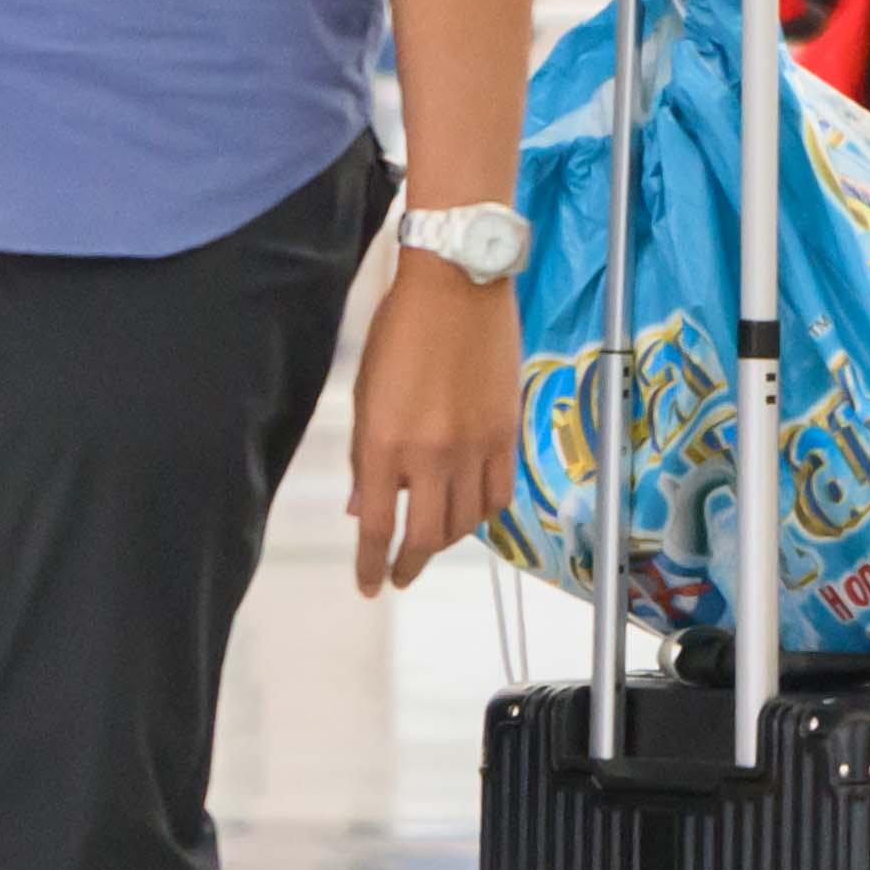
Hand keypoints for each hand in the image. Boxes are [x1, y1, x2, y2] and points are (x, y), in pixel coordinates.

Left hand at [344, 251, 504, 594]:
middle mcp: (432, 453)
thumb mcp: (366, 394)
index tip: (368, 585)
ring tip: (432, 540)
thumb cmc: (401, 331)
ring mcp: (475, 446)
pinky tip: (470, 511)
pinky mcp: (506, 433)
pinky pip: (499, 494)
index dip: (371, 564)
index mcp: (387, 443)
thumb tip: (363, 506)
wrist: (457, 285)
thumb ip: (366, 457)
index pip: (378, 526)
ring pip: (465, 521)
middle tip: (400, 576)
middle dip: (409, 565)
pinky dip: (483, 513)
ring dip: (446, 540)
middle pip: (425, 535)